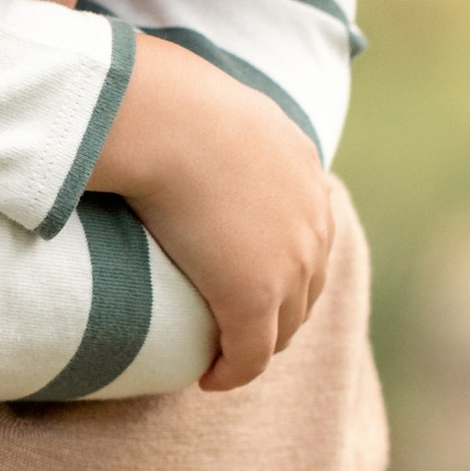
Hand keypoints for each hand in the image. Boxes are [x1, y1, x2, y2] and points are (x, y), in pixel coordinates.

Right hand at [89, 37, 333, 392]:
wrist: (164, 121)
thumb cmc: (162, 97)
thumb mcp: (204, 95)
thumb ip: (203, 111)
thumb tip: (158, 92)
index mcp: (302, 166)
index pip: (308, 230)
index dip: (283, 261)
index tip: (249, 277)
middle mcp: (311, 217)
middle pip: (307, 284)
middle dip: (280, 311)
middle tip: (240, 329)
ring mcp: (289, 261)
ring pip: (286, 325)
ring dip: (258, 344)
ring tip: (224, 355)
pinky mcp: (256, 296)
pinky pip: (252, 354)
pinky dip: (234, 372)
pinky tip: (209, 378)